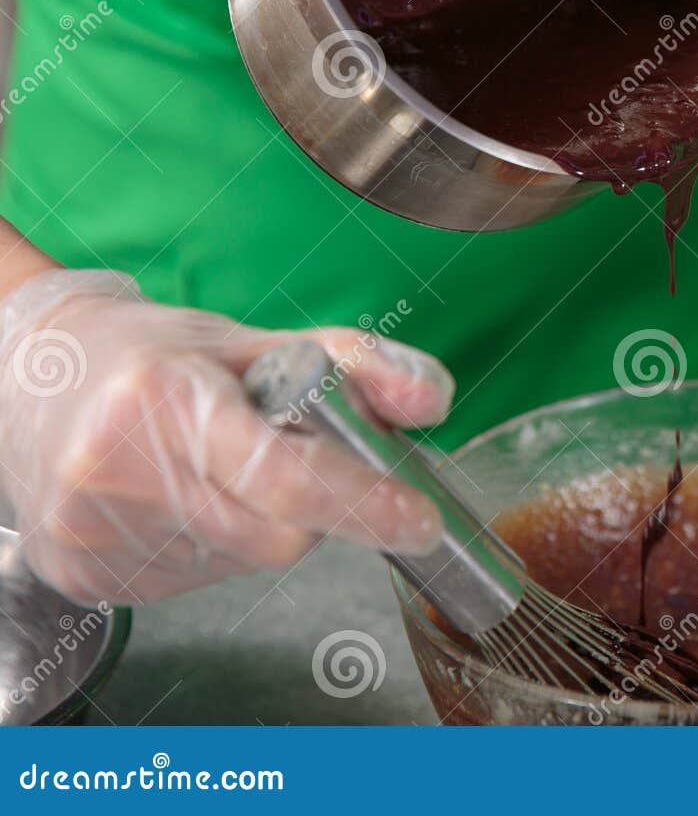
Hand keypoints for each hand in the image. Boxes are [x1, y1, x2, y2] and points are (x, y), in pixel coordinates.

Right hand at [0, 270, 451, 603]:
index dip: (362, 503)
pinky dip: (215, 545)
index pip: (282, 475)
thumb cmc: (157, 355)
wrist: (32, 378)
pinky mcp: (81, 572)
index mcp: (163, 397)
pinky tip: (183, 498)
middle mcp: (116, 468)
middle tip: (290, 457)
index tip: (420, 521)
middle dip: (310, 508)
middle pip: (273, 535)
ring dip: (262, 525)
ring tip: (220, 468)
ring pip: (240, 561)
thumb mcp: (260, 340)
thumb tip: (435, 401)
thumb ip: (359, 365)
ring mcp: (92, 530)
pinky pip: (195, 578)